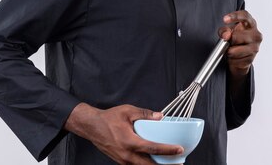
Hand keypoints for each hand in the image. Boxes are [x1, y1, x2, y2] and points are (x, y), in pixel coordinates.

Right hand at [64, 103, 182, 163]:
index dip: (168, 150)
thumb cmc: (108, 119)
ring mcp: (123, 160)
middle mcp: (127, 155)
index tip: (179, 150)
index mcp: (130, 142)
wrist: (91, 127)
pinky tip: (152, 161)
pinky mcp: (121, 161)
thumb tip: (159, 116)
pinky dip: (146, 164)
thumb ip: (144, 114)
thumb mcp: (127, 111)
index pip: (153, 148)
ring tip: (168, 164)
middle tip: (178, 163)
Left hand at [218, 10, 261, 78]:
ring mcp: (255, 47)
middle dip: (229, 41)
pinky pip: (235, 60)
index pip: (245, 16)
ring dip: (229, 52)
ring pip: (234, 51)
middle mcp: (256, 35)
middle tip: (229, 42)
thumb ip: (224, 31)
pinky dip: (232, 60)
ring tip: (232, 50)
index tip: (225, 19)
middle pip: (236, 36)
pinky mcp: (251, 59)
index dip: (235, 16)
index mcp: (251, 24)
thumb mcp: (228, 31)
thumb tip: (226, 35)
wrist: (242, 55)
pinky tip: (235, 57)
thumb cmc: (236, 39)